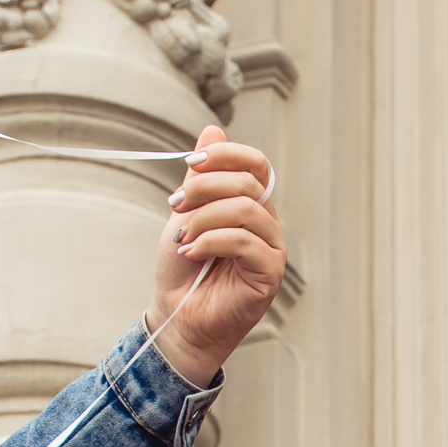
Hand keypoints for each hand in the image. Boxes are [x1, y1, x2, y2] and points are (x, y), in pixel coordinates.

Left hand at [149, 125, 285, 387]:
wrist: (178, 316)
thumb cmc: (183, 269)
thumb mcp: (186, 213)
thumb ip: (201, 177)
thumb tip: (212, 130)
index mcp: (250, 205)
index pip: (255, 164)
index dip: (226, 155)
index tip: (190, 164)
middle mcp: (266, 223)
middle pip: (248, 182)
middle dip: (205, 187)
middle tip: (176, 205)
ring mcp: (271, 248)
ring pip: (246, 210)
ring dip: (205, 218)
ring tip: (183, 237)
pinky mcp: (269, 273)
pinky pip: (246, 241)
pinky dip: (212, 240)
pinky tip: (191, 252)